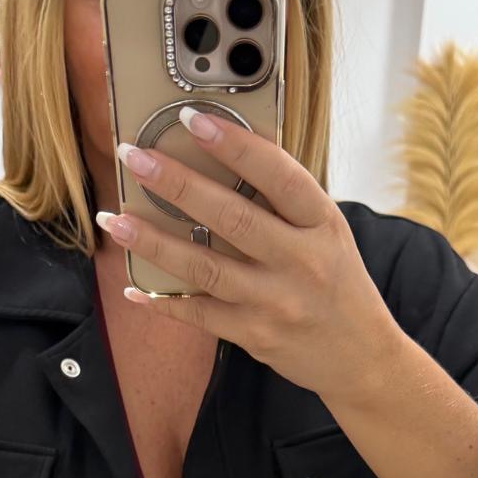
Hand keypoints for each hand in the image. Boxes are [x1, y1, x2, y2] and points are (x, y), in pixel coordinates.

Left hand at [95, 106, 402, 407]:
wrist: (362, 358)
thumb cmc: (338, 286)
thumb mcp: (328, 235)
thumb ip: (285, 204)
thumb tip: (225, 158)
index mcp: (322, 224)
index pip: (278, 175)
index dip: (234, 145)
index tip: (192, 119)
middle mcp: (301, 261)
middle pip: (232, 217)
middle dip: (176, 183)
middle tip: (134, 158)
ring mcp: (276, 301)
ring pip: (205, 266)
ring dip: (153, 241)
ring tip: (115, 219)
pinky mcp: (255, 335)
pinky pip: (199, 314)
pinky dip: (163, 301)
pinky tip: (132, 288)